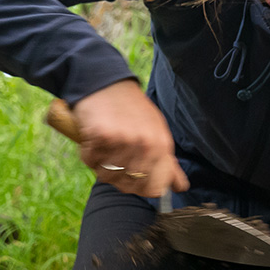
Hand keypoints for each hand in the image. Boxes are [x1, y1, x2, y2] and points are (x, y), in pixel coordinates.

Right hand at [70, 80, 188, 197]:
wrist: (105, 81)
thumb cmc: (131, 109)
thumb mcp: (156, 131)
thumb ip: (167, 161)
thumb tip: (180, 187)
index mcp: (162, 145)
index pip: (154, 188)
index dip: (142, 189)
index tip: (134, 181)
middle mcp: (145, 145)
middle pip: (129, 185)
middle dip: (119, 177)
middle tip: (114, 159)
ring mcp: (122, 141)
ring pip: (107, 175)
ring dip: (101, 165)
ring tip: (104, 146)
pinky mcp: (100, 136)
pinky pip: (90, 161)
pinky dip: (88, 153)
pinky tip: (94, 138)